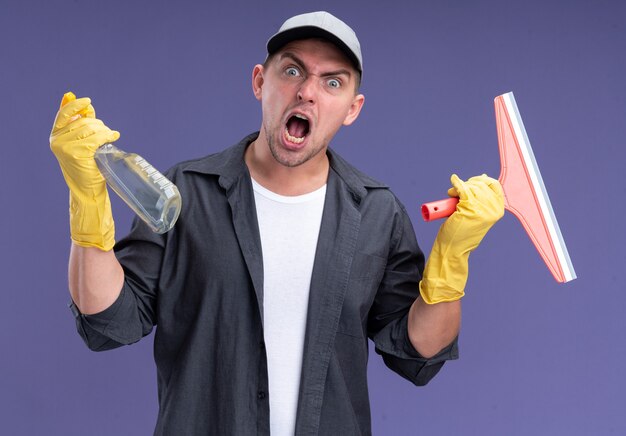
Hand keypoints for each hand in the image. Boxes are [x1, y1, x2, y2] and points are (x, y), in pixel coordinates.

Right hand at [50, 92, 119, 250]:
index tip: (88, 102)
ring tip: (110, 137)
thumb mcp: (81, 143)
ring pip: (91, 128)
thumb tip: (88, 108)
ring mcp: (65, 147)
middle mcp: (57, 140)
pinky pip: (97, 137)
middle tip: (107, 133)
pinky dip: (108, 135)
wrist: (87, 190)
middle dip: (99, 125)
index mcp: (56, 135)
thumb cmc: (87, 167)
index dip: (76, 106)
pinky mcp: (77, 153)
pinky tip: (114, 136)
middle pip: (84, 121)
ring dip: (105, 130)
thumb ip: (81, 125)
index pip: (64, 114)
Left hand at [419, 174, 503, 303]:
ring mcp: (483, 209)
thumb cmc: (462, 231)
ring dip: (459, 186)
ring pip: (471, 187)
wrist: (453, 248)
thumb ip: (482, 199)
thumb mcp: (477, 213)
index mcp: (498, 210)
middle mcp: (493, 209)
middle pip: (480, 185)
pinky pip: (462, 189)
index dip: (481, 180)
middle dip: (467, 184)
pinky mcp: (470, 208)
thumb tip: (483, 176)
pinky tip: (453, 180)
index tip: (470, 182)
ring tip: (451, 193)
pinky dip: (456, 183)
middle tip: (456, 190)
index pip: (494, 185)